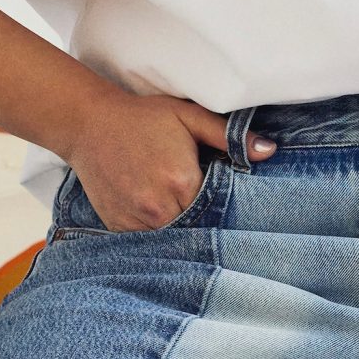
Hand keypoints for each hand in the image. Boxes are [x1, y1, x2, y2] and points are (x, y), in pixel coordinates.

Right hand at [63, 82, 274, 231]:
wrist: (89, 124)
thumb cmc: (143, 118)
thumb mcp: (188, 117)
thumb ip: (229, 136)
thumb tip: (269, 151)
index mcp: (181, 181)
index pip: (218, 208)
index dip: (225, 206)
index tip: (228, 201)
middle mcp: (159, 208)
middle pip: (197, 227)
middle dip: (205, 220)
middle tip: (208, 208)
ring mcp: (136, 221)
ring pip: (172, 239)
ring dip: (182, 230)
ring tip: (182, 211)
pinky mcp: (118, 228)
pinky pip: (147, 241)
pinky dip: (157, 234)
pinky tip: (160, 216)